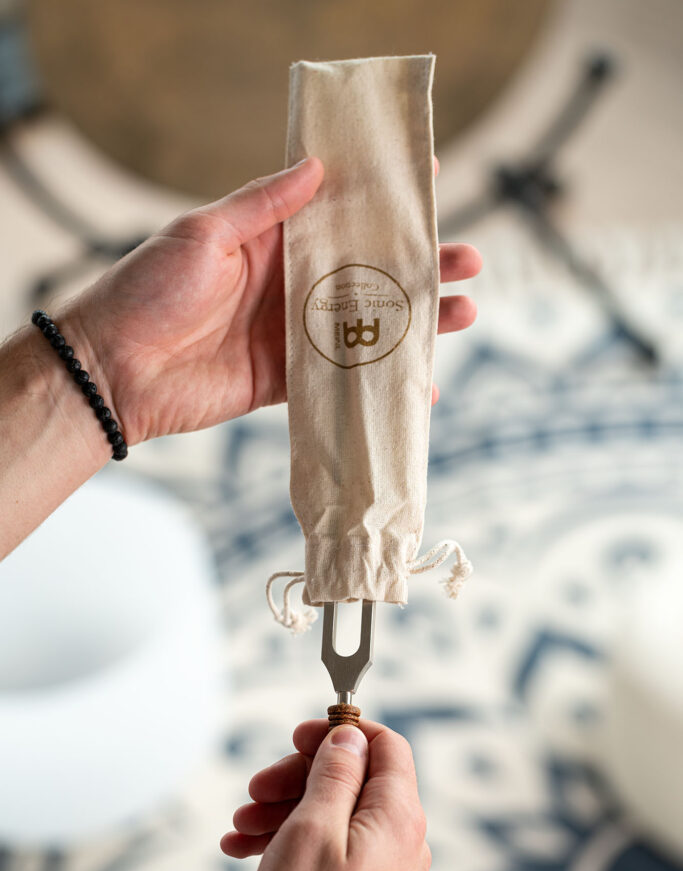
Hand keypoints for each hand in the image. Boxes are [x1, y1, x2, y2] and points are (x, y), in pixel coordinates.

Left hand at [60, 158, 480, 446]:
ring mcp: (292, 335)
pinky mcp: (288, 381)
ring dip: (417, 320)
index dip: (383, 197)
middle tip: (466, 258)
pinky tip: (421, 383)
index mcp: (271, 240)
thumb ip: (262, 206)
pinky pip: (344, 379)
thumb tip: (316, 168)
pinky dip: (382, 381)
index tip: (430, 179)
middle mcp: (289, 285)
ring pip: (368, 324)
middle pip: (369, 270)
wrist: (113, 369)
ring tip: (464, 311)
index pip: (339, 212)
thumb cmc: (148, 289)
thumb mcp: (203, 233)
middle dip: (420, 263)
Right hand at [221, 720, 429, 870]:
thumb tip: (349, 737)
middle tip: (258, 789)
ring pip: (335, 813)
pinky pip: (331, 846)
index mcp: (399, 818)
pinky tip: (248, 849)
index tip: (300, 736)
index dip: (341, 733)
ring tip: (243, 826)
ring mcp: (383, 868)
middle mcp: (400, 840)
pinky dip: (292, 840)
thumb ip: (334, 774)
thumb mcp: (312, 830)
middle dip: (298, 776)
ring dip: (285, 809)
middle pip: (353, 778)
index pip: (386, 745)